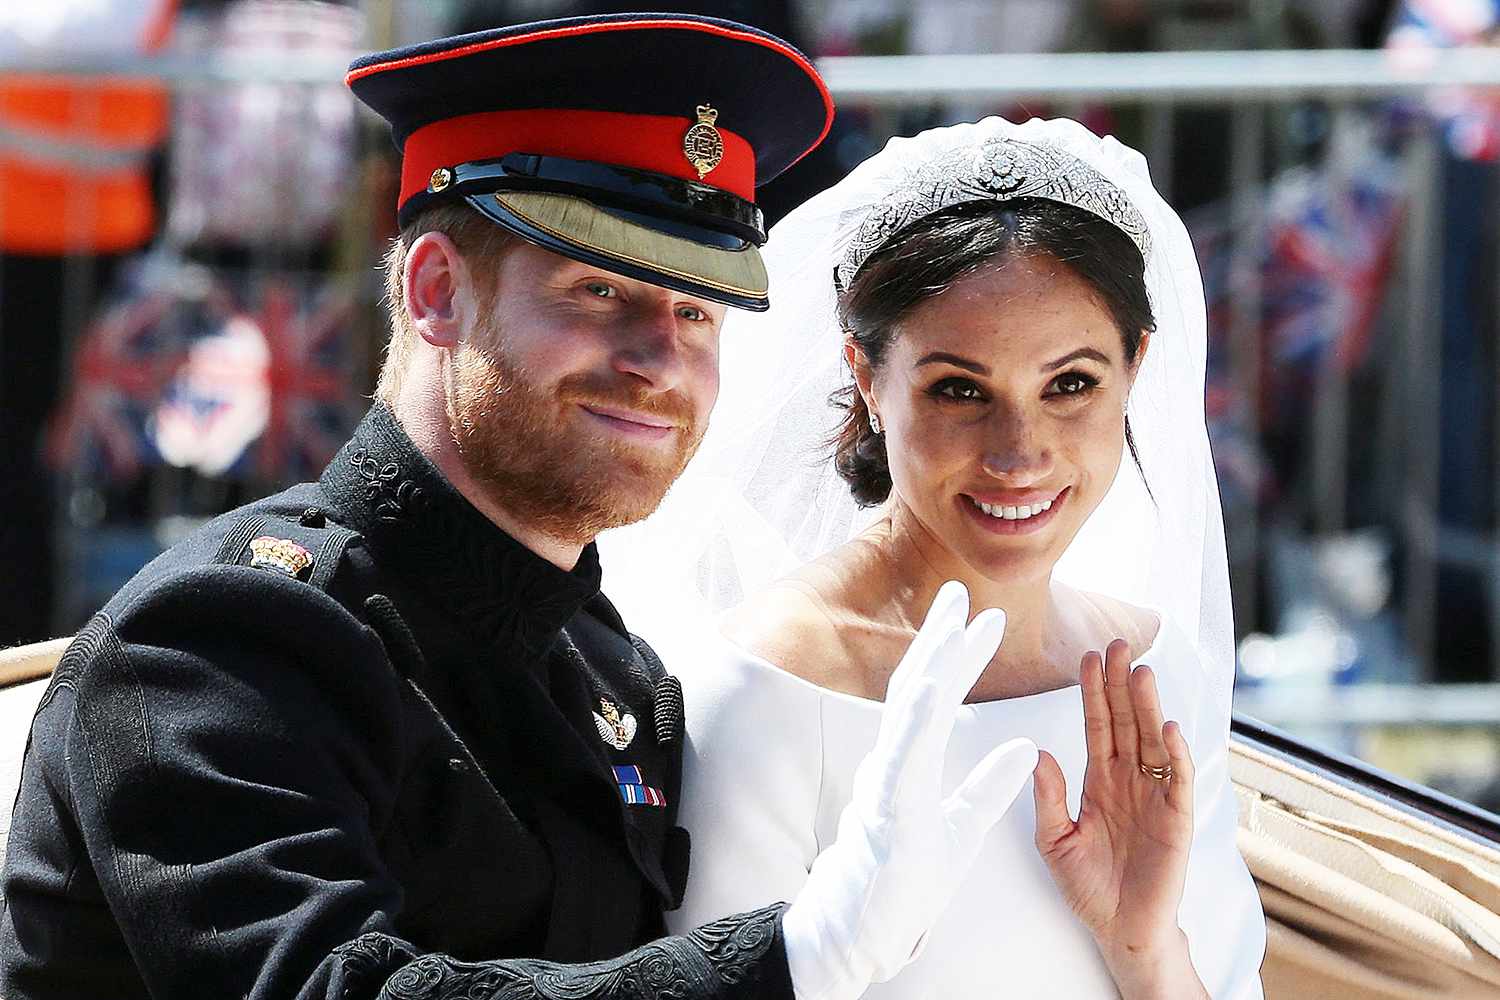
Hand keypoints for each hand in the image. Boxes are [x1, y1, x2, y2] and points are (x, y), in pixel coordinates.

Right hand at [782, 581, 1038, 999]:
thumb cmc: (907, 881)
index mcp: (911, 763)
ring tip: (951, 624)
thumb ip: (991, 785)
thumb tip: (1028, 746)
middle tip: (959, 593)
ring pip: (907, 712)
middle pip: (917, 688)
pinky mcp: (887, 810)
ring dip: (930, 665)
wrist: (868, 930)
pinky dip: (915, 721)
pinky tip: (930, 689)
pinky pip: (901, 758)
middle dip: (939, 639)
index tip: (984, 618)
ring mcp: (886, 782)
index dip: (958, 656)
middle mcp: (893, 762)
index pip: (937, 698)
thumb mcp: (963, 827)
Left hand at [1033, 640, 1203, 995]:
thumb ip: (1047, 798)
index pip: (1096, 725)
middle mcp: (1128, 780)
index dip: (1092, 692)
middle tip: (1116, 644)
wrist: (1120, 930)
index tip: (1085, 656)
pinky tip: (1167, 727)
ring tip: (1141, 672)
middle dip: (1120, 684)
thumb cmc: (1088, 887)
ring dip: (1148, 707)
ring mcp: (1154, 796)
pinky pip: (1177, 780)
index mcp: (1099, 781)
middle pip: (1126, 722)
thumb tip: (1038, 752)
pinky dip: (1174, 753)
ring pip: (1151, 741)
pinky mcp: (1177, 820)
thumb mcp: (1054, 840)